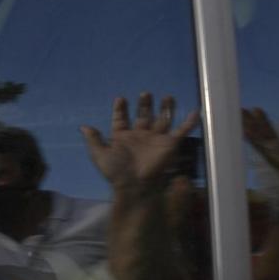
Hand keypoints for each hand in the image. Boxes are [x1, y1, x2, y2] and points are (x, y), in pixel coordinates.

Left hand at [81, 93, 200, 197]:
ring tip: (167, 96)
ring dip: (165, 108)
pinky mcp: (170, 145)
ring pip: (162, 120)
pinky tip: (195, 112)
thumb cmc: (117, 171)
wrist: (135, 185)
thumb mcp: (100, 155)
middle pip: (144, 116)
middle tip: (145, 93)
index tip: (120, 99)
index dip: (120, 109)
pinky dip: (189, 122)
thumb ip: (94, 140)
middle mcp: (140, 136)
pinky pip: (181, 131)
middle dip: (145, 105)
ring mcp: (156, 139)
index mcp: (123, 137)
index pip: (121, 119)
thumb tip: (83, 126)